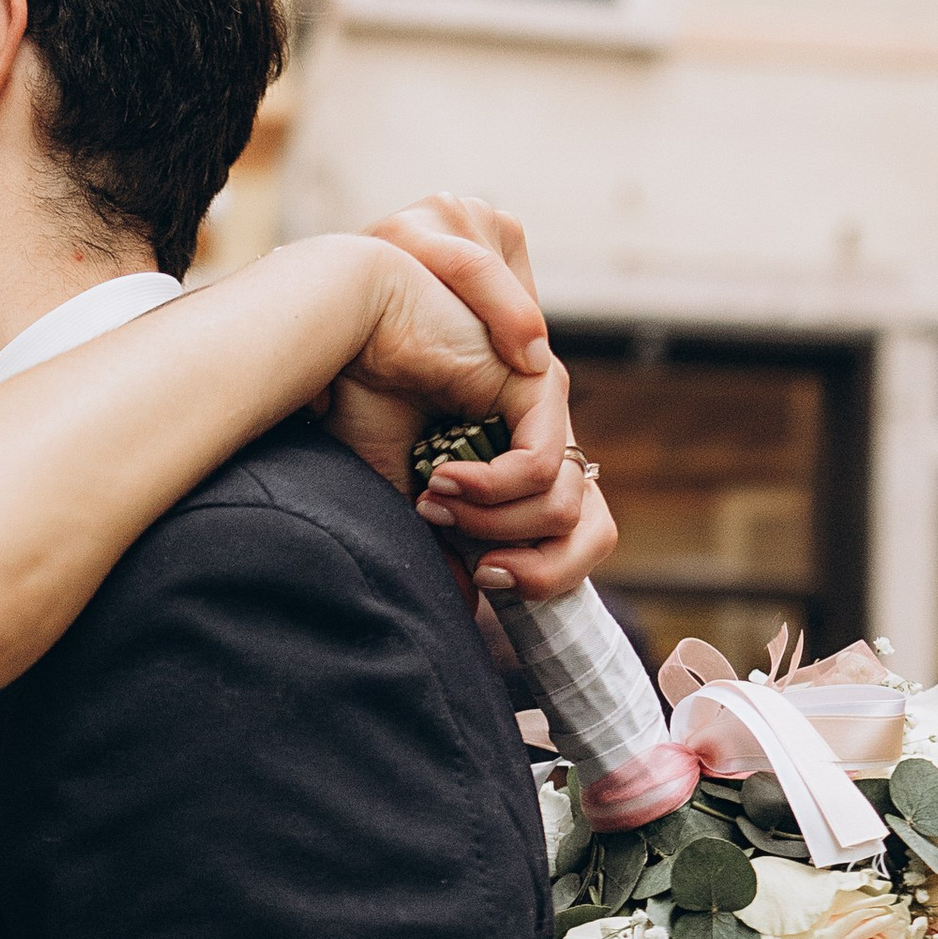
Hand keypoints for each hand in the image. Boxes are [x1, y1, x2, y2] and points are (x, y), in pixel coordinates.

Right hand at [353, 195, 614, 608]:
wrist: (348, 333)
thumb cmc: (365, 399)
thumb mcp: (400, 492)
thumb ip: (438, 542)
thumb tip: (464, 604)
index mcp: (521, 461)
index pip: (574, 536)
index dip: (541, 574)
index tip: (475, 576)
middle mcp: (545, 435)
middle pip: (590, 532)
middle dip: (537, 570)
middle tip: (471, 561)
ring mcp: (547, 408)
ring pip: (563, 506)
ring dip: (492, 522)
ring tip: (435, 502)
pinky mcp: (538, 381)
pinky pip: (540, 466)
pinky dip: (491, 490)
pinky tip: (443, 481)